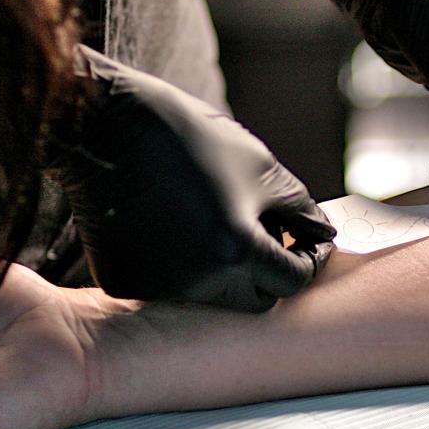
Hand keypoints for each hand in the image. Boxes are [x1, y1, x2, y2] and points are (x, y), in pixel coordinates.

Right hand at [48, 45, 334, 311]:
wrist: (106, 128)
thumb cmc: (191, 139)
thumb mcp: (260, 166)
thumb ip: (300, 210)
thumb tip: (323, 237)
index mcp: (236, 250)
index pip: (293, 280)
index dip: (307, 260)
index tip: (305, 242)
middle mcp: (197, 282)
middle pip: (255, 299)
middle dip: (267, 272)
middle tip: (263, 234)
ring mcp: (156, 288)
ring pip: (212, 298)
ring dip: (224, 271)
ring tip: (212, 222)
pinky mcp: (124, 284)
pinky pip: (169, 289)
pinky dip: (180, 268)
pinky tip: (170, 226)